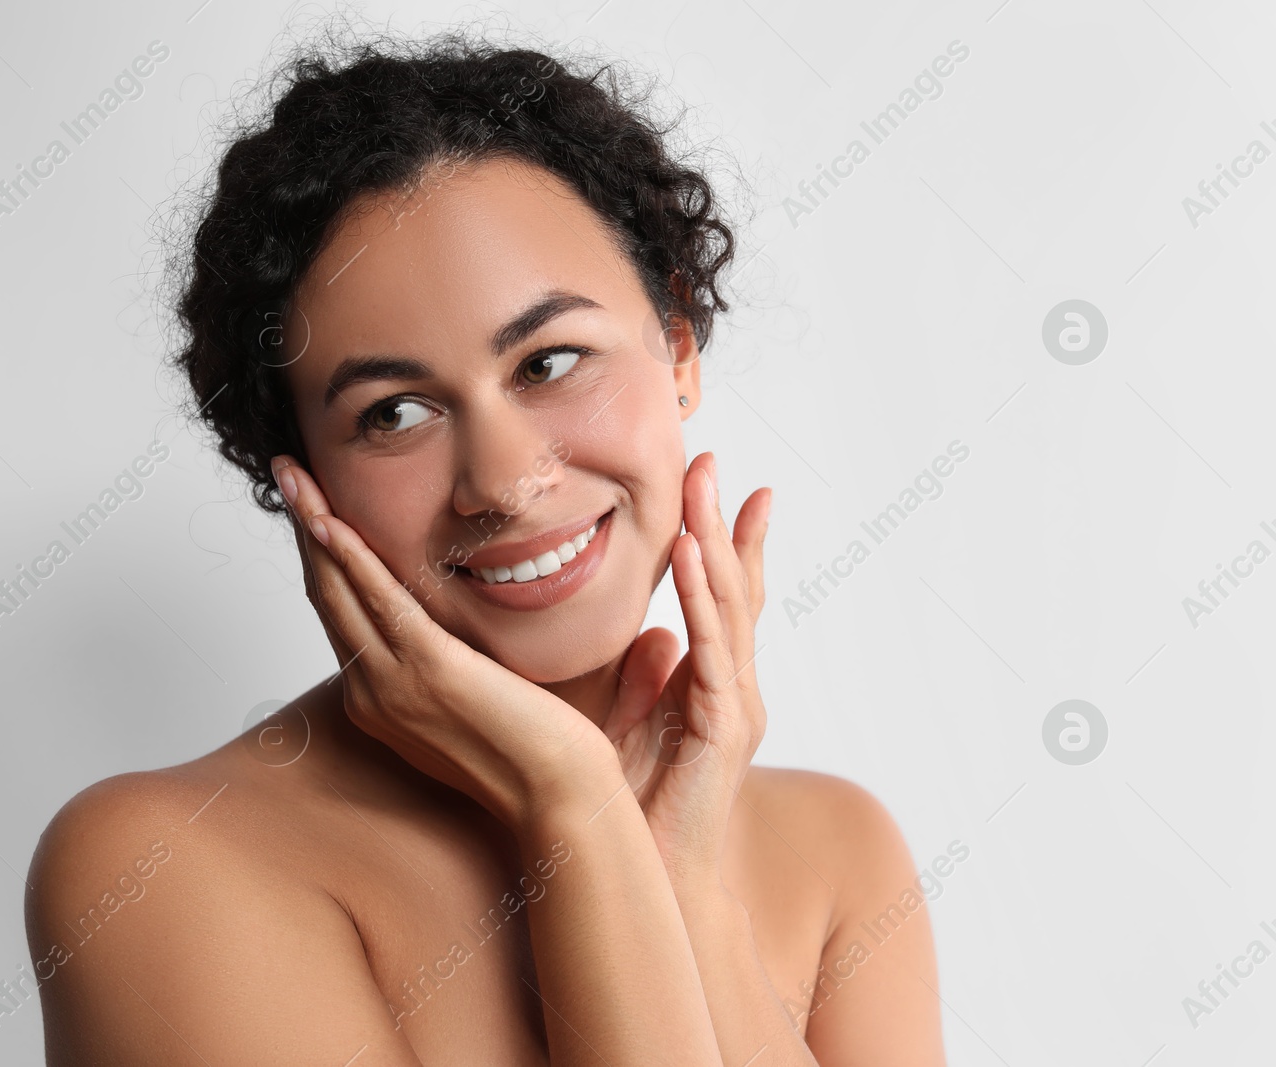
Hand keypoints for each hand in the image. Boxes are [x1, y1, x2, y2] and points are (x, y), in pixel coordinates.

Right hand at [271, 456, 620, 830]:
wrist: (562, 800)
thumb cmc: (536, 756)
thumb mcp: (479, 700)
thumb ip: (455, 662)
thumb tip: (457, 628)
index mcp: (382, 700)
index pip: (341, 613)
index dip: (322, 555)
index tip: (313, 507)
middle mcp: (373, 694)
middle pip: (325, 593)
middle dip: (304, 527)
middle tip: (288, 472)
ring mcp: (395, 685)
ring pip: (337, 589)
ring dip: (312, 525)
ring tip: (293, 475)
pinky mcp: (431, 672)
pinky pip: (377, 601)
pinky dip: (348, 556)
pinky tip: (330, 520)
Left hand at [601, 452, 771, 898]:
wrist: (653, 881)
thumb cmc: (637, 809)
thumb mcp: (633, 728)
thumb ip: (644, 682)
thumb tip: (652, 636)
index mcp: (712, 684)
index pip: (720, 598)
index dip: (723, 541)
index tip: (717, 483)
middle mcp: (734, 688)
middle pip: (734, 588)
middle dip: (724, 522)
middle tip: (712, 461)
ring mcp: (737, 706)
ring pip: (731, 608)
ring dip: (717, 542)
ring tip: (705, 486)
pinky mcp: (726, 728)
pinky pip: (714, 650)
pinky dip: (704, 600)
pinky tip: (694, 557)